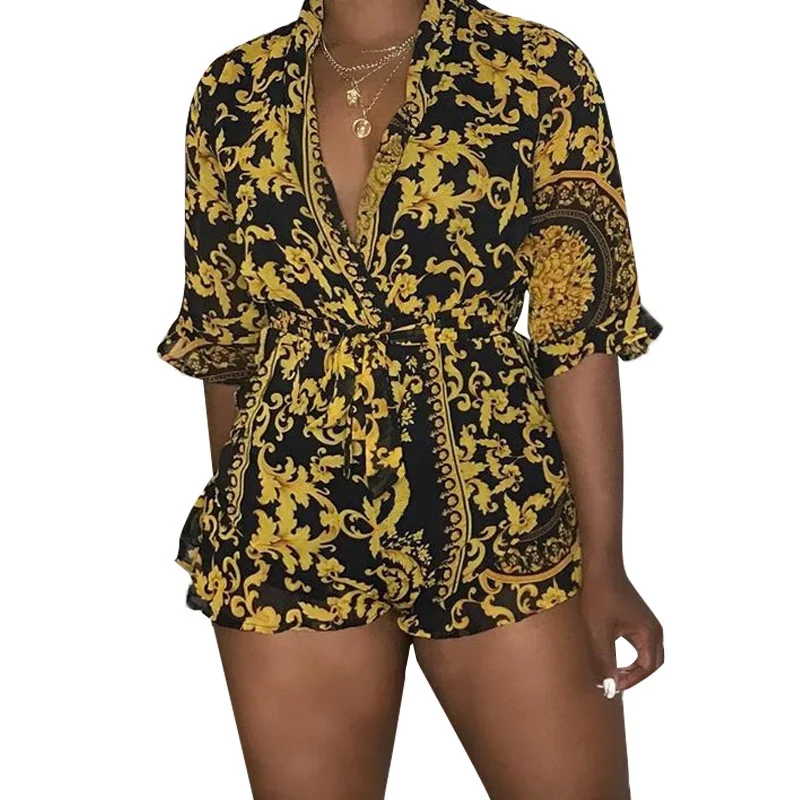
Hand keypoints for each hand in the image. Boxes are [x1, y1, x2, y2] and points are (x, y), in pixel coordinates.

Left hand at [579, 568, 663, 692]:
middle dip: (634, 676)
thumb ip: (604, 660)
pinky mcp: (637, 618)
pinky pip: (640, 644)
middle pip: (652, 663)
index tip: (611, 686)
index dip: (630, 680)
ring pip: (647, 654)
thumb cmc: (599, 596)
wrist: (600, 566)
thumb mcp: (598, 631)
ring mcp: (646, 622)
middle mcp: (653, 629)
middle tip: (613, 683)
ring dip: (633, 667)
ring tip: (611, 674)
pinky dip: (630, 656)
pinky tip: (610, 656)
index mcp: (649, 633)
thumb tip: (609, 686)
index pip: (646, 668)